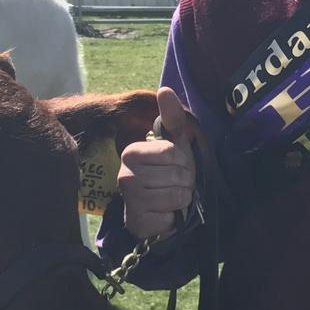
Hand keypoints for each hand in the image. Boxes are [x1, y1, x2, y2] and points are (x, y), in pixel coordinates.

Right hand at [117, 87, 196, 239]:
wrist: (160, 212)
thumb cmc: (168, 174)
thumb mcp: (175, 145)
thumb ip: (171, 118)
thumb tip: (164, 89)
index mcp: (132, 152)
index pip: (172, 152)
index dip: (183, 160)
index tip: (176, 165)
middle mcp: (124, 174)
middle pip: (177, 174)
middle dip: (185, 181)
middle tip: (175, 184)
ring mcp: (129, 198)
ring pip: (175, 194)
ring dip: (182, 199)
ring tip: (171, 198)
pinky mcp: (137, 220)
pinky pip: (170, 216)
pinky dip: (174, 216)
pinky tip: (165, 214)